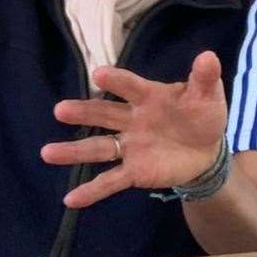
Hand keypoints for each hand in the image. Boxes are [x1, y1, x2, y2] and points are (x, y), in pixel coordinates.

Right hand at [40, 50, 226, 208]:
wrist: (206, 150)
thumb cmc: (201, 114)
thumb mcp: (208, 95)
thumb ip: (205, 78)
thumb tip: (209, 56)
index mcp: (148, 96)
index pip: (130, 87)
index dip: (117, 80)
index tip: (99, 74)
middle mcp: (131, 119)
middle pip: (103, 114)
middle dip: (82, 112)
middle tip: (60, 110)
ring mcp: (129, 146)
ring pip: (98, 147)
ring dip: (73, 151)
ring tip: (47, 153)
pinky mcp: (133, 171)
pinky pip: (109, 181)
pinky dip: (91, 191)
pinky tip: (70, 200)